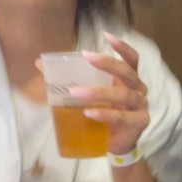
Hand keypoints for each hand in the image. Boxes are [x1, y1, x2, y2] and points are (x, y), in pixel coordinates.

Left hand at [68, 33, 149, 154]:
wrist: (115, 145)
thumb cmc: (104, 114)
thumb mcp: (89, 94)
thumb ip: (71, 79)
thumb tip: (40, 63)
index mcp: (129, 79)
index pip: (132, 59)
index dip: (122, 47)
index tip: (107, 36)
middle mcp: (138, 90)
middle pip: (128, 73)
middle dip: (108, 63)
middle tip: (88, 57)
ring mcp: (141, 107)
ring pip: (124, 94)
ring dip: (98, 92)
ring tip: (75, 93)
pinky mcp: (139, 123)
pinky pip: (122, 116)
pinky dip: (105, 113)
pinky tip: (89, 112)